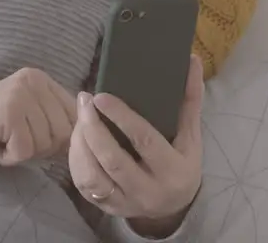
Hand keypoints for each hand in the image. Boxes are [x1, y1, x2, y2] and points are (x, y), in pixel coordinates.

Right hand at [0, 67, 77, 165]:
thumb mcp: (32, 114)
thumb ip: (57, 117)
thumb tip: (87, 130)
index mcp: (42, 79)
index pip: (74, 113)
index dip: (62, 136)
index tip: (38, 137)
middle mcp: (33, 81)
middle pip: (63, 132)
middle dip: (43, 147)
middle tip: (18, 141)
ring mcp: (19, 95)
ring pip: (45, 143)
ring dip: (25, 152)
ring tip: (7, 141)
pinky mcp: (7, 113)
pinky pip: (25, 150)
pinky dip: (11, 157)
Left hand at [69, 55, 203, 236]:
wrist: (174, 208)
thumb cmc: (182, 163)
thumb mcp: (191, 135)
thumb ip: (190, 99)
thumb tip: (191, 59)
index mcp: (173, 170)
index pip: (145, 141)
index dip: (122, 117)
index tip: (101, 96)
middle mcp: (148, 191)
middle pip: (113, 160)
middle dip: (93, 128)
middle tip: (85, 100)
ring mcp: (126, 203)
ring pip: (93, 176)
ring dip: (80, 143)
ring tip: (80, 117)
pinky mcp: (108, 209)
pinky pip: (84, 185)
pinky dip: (76, 159)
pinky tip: (78, 138)